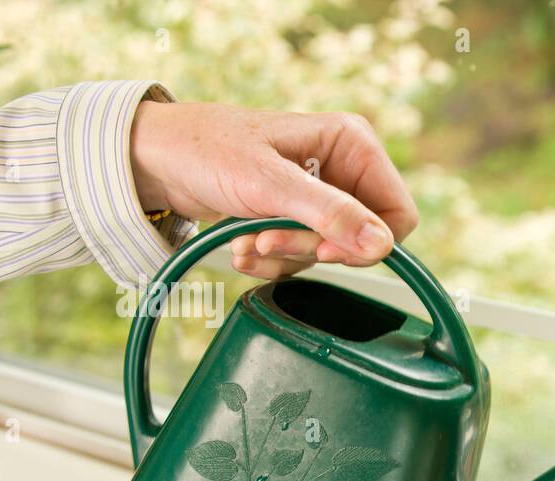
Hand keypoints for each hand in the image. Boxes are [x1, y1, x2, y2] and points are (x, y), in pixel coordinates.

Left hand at [129, 101, 417, 278]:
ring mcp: (322, 194)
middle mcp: (345, 168)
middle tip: (269, 242)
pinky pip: (306, 257)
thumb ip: (329, 213)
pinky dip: (274, 261)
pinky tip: (244, 248)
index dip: (366, 242)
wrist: (157, 157)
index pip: (397, 213)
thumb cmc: (207, 150)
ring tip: (248, 243)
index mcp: (353, 144)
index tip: (324, 252)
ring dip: (286, 257)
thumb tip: (382, 244)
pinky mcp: (299, 216)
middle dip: (312, 248)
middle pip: (362, 238)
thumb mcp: (269, 184)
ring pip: (332, 253)